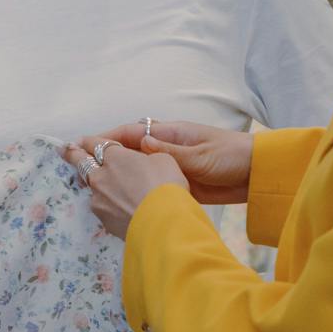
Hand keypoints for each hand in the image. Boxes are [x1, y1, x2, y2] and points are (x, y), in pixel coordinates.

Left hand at [62, 136, 188, 238]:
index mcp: (114, 157)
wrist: (162, 225)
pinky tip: (120, 209)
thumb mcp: (163, 160)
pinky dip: (109, 205)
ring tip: (101, 186)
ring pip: (92, 188)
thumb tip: (141, 163)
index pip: (96, 144)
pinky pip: (102, 208)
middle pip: (82, 163)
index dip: (89, 141)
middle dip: (72, 155)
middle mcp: (100, 177)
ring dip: (95, 185)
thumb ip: (147, 158)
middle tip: (63, 150)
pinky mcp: (103, 220)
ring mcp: (99, 200)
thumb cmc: (166, 186)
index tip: (81, 141)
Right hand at [80, 120, 253, 205]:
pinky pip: (149, 183)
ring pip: (135, 168)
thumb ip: (171, 151)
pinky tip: (119, 198)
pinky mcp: (177, 184)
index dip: (106, 138)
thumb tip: (142, 141)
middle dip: (103, 155)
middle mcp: (166, 147)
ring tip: (90, 184)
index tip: (82, 145)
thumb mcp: (200, 155)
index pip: (131, 133)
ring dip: (116, 174)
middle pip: (128, 150)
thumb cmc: (230, 156)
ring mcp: (170, 165)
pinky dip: (133, 188)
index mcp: (170, 134)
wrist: (256, 174)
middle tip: (76, 165)